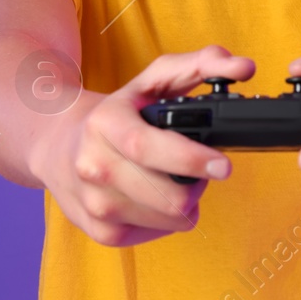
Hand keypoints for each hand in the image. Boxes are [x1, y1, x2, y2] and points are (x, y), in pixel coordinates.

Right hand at [29, 45, 253, 246]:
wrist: (57, 145)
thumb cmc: (115, 112)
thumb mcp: (152, 80)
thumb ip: (201, 65)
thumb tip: (243, 67)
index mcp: (104, 124)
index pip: (148, 148)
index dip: (190, 160)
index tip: (223, 165)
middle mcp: (94, 167)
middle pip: (169, 198)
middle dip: (198, 184)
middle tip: (201, 167)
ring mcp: (95, 204)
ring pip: (170, 220)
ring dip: (186, 201)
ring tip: (175, 178)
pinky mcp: (101, 232)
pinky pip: (159, 234)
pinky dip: (167, 218)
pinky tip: (155, 197)